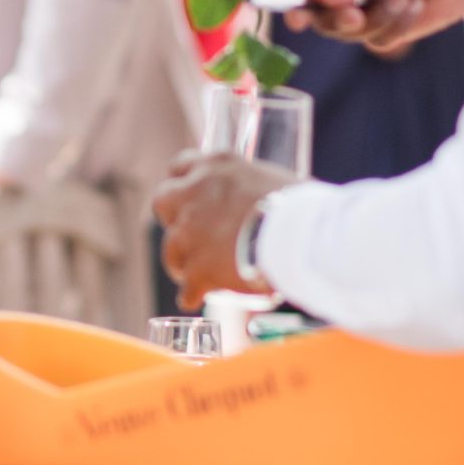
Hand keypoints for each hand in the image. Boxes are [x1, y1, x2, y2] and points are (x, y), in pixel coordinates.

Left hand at [152, 151, 297, 308]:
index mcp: (215, 166)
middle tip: (191, 231)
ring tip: (195, 272)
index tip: (188, 193)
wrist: (301, 236)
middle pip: (162, 202)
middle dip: (173, 217)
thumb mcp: (269, 179)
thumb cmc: (301, 206)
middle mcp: (195, 193)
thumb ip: (249, 187)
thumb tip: (257, 200)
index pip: (179, 166)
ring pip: (170, 249)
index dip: (182, 183)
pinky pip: (187, 286)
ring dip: (181, 260)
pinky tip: (196, 298)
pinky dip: (191, 293)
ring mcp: (191, 232)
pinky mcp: (198, 268)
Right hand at [286, 0, 463, 52]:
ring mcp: (361, 3)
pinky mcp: (384, 24)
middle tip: (358, 16)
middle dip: (338, 17)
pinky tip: (415, 3)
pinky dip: (397, 26)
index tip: (296, 20)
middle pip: (318, 12)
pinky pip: (376, 40)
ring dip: (377, 18)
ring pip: (347, 31)